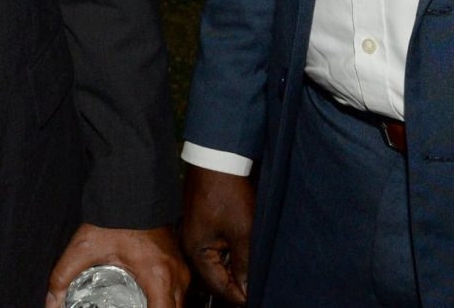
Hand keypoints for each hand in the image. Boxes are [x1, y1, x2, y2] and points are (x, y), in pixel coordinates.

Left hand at [45, 224, 190, 307]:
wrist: (130, 189)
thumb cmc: (113, 216)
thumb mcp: (84, 248)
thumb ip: (63, 277)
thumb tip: (52, 301)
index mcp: (158, 276)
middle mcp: (175, 275)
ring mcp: (180, 269)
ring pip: (179, 305)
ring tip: (139, 307)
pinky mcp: (178, 264)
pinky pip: (178, 294)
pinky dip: (165, 303)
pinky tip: (147, 303)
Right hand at [179, 166, 254, 304]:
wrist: (217, 159)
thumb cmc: (226, 193)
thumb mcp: (242, 233)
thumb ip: (245, 264)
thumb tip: (248, 288)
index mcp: (196, 251)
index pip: (219, 286)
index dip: (240, 295)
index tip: (257, 296)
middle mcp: (193, 245)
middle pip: (218, 275)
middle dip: (239, 280)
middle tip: (260, 283)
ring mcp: (199, 233)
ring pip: (221, 261)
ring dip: (238, 265)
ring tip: (257, 267)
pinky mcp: (206, 223)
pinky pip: (220, 246)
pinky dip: (234, 251)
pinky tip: (248, 249)